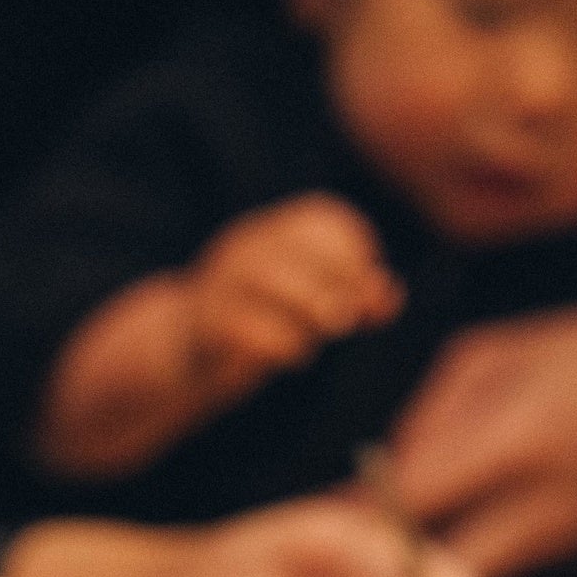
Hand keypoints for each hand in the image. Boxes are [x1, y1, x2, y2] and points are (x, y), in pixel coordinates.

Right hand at [188, 194, 401, 391]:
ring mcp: (220, 284)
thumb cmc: (264, 322)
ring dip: (308, 321)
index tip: (366, 293)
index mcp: (273, 229)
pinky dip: (284, 348)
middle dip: (335, 288)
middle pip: (299, 252)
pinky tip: (292, 357)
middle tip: (347, 322)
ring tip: (313, 342)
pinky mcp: (206, 325)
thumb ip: (356, 297)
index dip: (354, 254)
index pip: (321, 219)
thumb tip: (388, 300)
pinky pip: (254, 332)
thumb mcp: (314, 305)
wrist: (187, 352)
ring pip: (276, 288)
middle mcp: (244, 247)